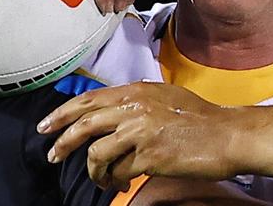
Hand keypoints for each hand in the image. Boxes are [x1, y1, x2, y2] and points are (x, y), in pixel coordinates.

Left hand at [36, 82, 238, 190]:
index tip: (47, 126)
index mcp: (136, 91)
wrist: (225, 134)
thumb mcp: (165, 96)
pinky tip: (123, 182)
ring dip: (94, 171)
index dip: (63, 113)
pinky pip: (119, 171)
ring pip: (97, 153)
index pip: (89, 100)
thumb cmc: (199, 116)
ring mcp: (140, 131)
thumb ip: (136, 100)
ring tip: (101, 179)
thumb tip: (111, 112)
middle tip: (53, 156)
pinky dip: (115, 180)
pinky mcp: (149, 155)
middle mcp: (134, 107)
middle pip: (84, 124)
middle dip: (62, 142)